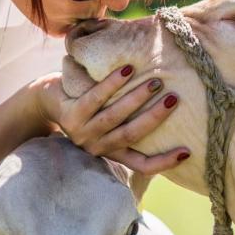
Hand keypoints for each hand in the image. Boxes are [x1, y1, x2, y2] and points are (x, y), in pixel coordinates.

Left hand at [34, 68, 189, 173]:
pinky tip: (127, 70)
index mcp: (112, 151)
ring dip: (137, 99)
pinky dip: (112, 84)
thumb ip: (131, 119)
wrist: (46, 101)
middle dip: (155, 118)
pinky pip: (95, 98)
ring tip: (157, 82)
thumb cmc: (87, 106)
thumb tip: (170, 103)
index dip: (164, 161)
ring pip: (114, 117)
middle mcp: (98, 147)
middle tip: (175, 99)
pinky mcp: (70, 114)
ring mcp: (82, 133)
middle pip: (131, 135)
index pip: (141, 164)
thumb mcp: (109, 119)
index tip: (188, 152)